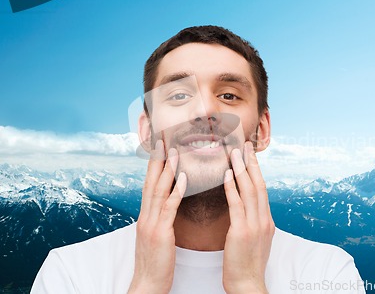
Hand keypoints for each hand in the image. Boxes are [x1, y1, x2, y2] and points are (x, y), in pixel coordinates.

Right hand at [128, 140, 185, 293]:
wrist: (148, 285)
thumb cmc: (156, 263)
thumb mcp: (156, 237)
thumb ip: (160, 219)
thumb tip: (166, 206)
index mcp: (146, 216)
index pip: (150, 184)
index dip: (154, 165)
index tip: (161, 147)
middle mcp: (146, 216)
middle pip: (151, 181)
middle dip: (157, 159)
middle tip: (164, 139)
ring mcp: (151, 223)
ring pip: (159, 189)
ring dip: (167, 168)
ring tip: (175, 150)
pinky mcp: (160, 233)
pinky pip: (169, 208)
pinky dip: (176, 190)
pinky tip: (185, 177)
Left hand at [222, 141, 274, 293]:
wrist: (247, 285)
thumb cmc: (247, 264)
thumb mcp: (256, 240)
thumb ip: (254, 222)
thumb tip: (250, 209)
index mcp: (267, 221)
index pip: (262, 189)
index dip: (256, 170)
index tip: (250, 155)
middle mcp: (264, 220)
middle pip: (259, 185)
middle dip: (251, 163)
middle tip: (245, 145)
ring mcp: (255, 226)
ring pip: (250, 191)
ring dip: (242, 169)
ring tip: (234, 152)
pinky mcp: (242, 232)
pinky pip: (237, 205)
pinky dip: (232, 188)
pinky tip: (226, 175)